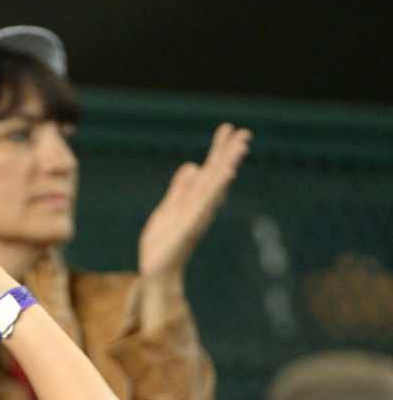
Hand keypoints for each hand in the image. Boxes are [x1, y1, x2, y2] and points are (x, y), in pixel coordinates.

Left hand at [138, 123, 250, 280]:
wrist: (155, 270)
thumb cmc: (162, 243)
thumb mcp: (167, 209)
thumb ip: (179, 189)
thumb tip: (192, 166)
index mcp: (194, 200)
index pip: (208, 170)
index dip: (217, 150)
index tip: (228, 129)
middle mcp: (200, 206)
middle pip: (216, 174)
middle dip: (229, 153)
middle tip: (245, 132)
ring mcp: (197, 215)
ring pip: (215, 186)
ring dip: (228, 165)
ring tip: (240, 147)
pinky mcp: (190, 226)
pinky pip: (205, 204)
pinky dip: (216, 189)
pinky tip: (227, 174)